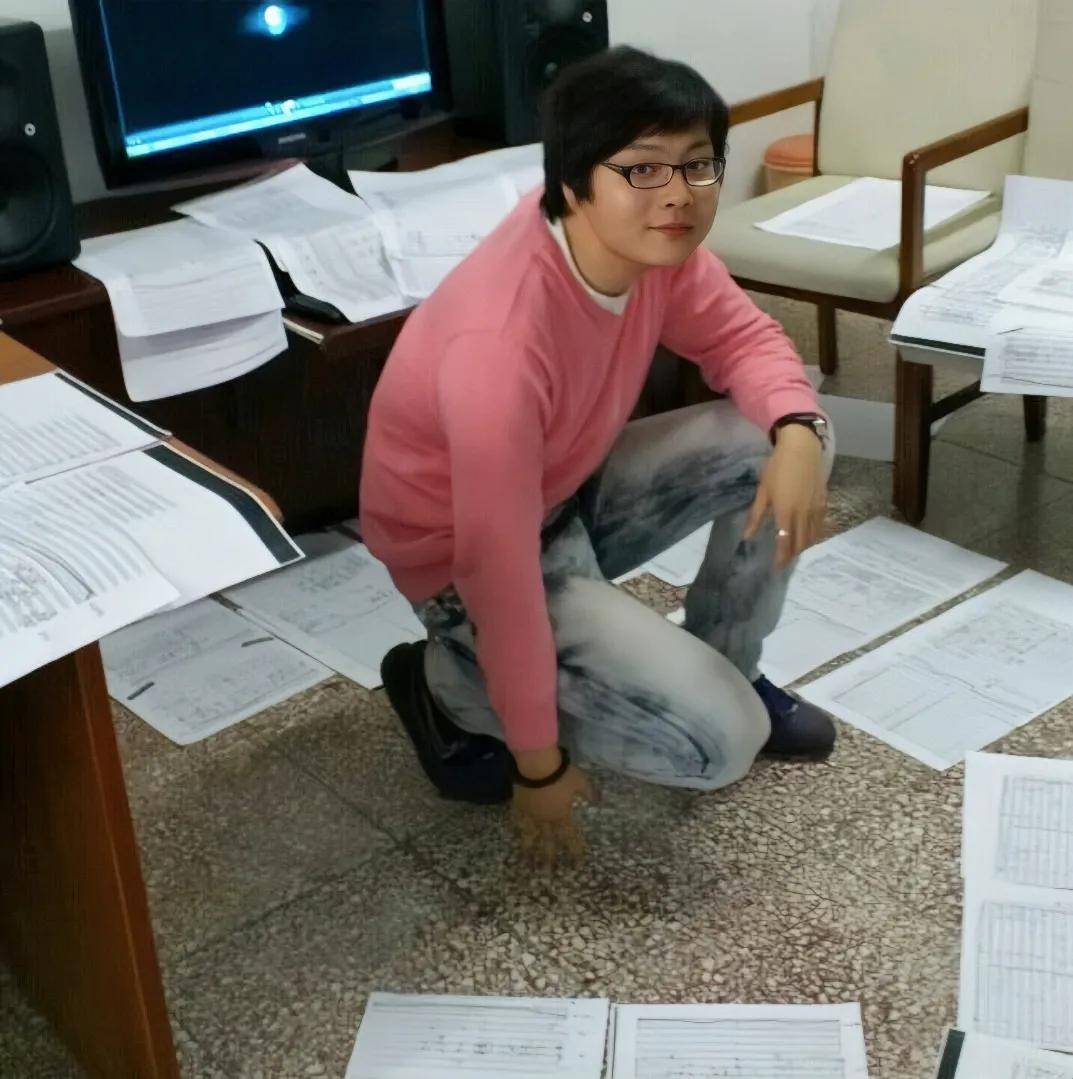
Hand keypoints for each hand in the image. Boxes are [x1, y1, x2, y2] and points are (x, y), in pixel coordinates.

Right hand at [510, 751, 598, 868]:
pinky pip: (516, 820)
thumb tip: (599, 802)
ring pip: (529, 837)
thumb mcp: (581, 781)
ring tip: (527, 865)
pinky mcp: (518, 806)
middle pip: (547, 843)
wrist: (536, 766)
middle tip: (548, 874)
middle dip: (549, 860)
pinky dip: (514, 828)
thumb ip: (589, 792)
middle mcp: (545, 820)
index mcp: (562, 816)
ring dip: (529, 852)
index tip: (577, 866)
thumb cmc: (561, 774)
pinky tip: (512, 834)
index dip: (574, 852)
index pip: (570, 838)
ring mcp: (530, 815)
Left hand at [743, 424, 827, 569]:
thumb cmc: (777, 468)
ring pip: (812, 536)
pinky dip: (813, 536)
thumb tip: (747, 536)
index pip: (784, 542)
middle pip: (800, 543)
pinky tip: (808, 537)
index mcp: (785, 513)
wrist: (802, 449)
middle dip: (792, 555)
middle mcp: (803, 515)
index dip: (780, 557)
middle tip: (784, 562)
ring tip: (794, 552)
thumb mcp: (762, 492)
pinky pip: (820, 526)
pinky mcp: (824, 503)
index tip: (776, 568)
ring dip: (803, 547)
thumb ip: (756, 516)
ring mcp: (816, 510)